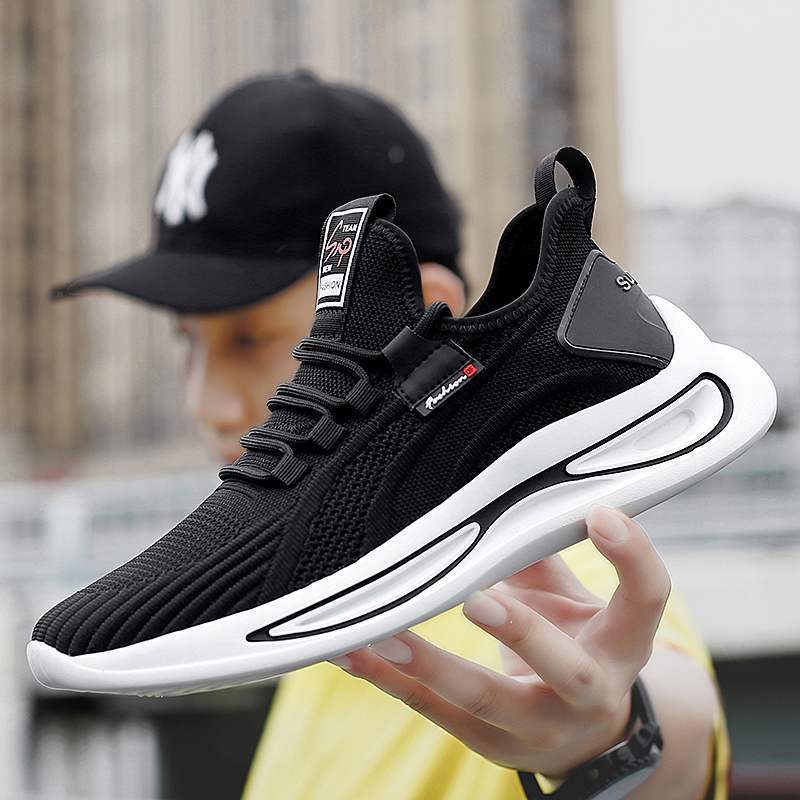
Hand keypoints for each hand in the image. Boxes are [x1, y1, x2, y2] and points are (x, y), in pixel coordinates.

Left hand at [330, 506, 670, 776]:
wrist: (584, 738)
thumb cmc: (578, 649)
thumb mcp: (576, 602)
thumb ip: (542, 552)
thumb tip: (507, 493)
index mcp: (622, 644)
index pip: (648, 599)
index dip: (633, 557)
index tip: (600, 512)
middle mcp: (590, 692)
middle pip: (566, 669)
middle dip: (522, 634)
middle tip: (477, 600)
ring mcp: (539, 727)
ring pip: (484, 701)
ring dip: (430, 666)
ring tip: (383, 633)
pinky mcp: (490, 744)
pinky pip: (433, 710)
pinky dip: (388, 679)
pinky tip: (351, 653)